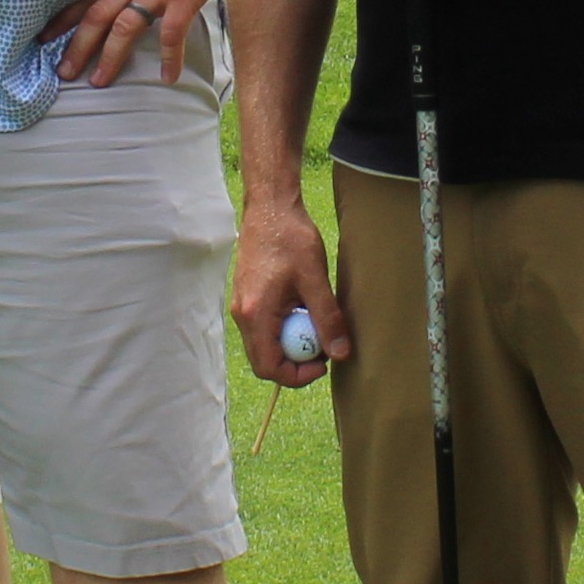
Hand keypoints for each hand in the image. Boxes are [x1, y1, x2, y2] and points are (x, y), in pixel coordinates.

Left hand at [46, 0, 225, 88]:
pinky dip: (169, 58)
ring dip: (109, 57)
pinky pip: (171, 33)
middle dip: (77, 46)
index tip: (44, 38)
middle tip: (63, 73)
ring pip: (124, 27)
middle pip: (96, 16)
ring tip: (98, 81)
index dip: (64, 20)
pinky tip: (167, 77)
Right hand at [235, 194, 344, 385]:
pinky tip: (304, 310)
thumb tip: (340, 353)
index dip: (297, 375)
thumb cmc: (290, 239)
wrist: (270, 208)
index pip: (269, 367)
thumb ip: (327, 318)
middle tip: (324, 349)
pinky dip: (285, 330)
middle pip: (265, 361)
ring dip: (291, 346)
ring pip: (265, 346)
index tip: (324, 363)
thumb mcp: (315, 279)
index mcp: (255, 314)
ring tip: (317, 326)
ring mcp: (243, 307)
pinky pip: (265, 329)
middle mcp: (243, 315)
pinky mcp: (249, 299)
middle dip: (295, 364)